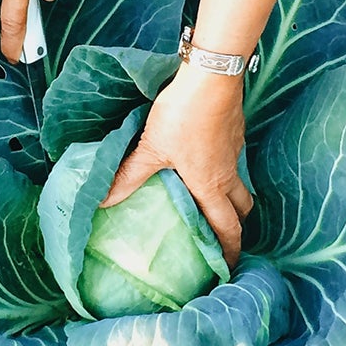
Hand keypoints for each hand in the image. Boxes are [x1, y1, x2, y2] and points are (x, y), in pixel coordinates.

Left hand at [99, 64, 252, 269]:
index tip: (228, 268)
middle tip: (225, 239)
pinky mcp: (235, 132)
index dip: (229, 250)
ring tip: (216, 204)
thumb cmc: (183, 116)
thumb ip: (129, 176)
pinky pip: (235, 161)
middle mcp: (227, 173)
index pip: (226, 227)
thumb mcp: (151, 149)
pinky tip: (209, 162)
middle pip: (242, 209)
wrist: (211, 78)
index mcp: (210, 185)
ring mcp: (235, 152)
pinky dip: (227, 170)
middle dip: (237, 227)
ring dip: (233, 198)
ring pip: (241, 184)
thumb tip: (103, 200)